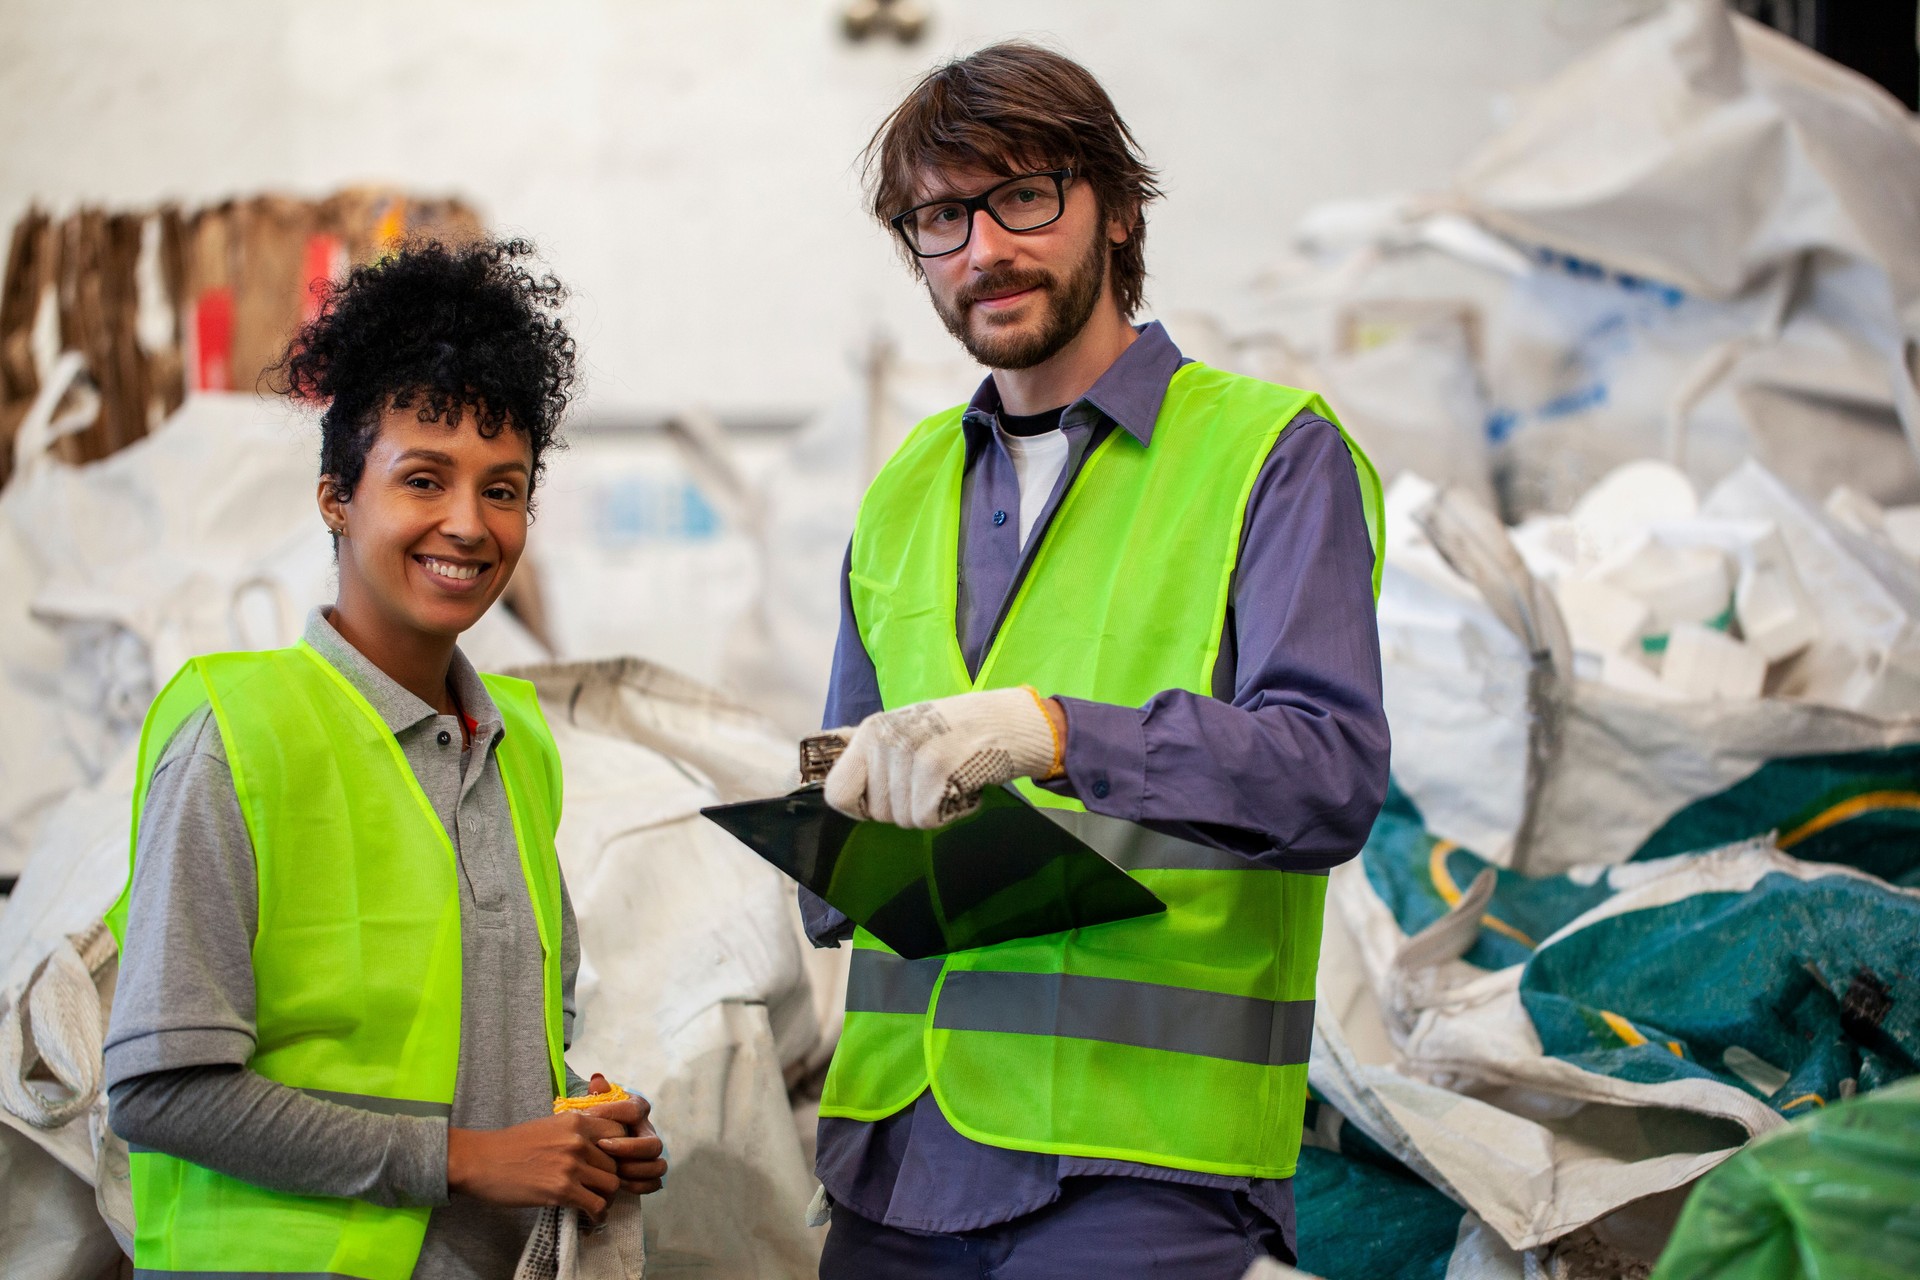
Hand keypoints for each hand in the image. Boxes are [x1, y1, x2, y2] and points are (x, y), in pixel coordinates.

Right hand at [447, 1110, 623, 1219]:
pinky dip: (597, 1214)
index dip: (619, 1150)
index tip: (611, 1162)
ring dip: (606, 1197)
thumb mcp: (548, 1125)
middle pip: (616, 1162)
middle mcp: (578, 1140)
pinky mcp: (562, 1190)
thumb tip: (597, 1148)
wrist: (480, 1161)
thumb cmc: (510, 1145)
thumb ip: (574, 1132)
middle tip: (601, 1188)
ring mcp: (571, 1165)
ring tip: (596, 1203)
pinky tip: (591, 1217)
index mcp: (576, 1121)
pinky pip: (595, 1205)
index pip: (618, 1133)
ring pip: (611, 1184)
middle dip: (611, 1177)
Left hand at [581, 1072, 668, 1194]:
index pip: (635, 1110)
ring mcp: (651, 1154)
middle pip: (653, 1143)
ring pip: (658, 1165)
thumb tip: (597, 1079)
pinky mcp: (649, 1173)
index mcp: (638, 1110)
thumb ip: (597, 1093)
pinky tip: (619, 1184)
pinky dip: (639, 1185)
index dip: (614, 1114)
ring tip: (612, 1171)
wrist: (590, 1139)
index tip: (590, 1117)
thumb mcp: (593, 1105)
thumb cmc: (592, 1121)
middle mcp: (648, 1131)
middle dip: (629, 1148)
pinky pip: (654, 1183)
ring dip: (635, 1170)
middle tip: (602, 1148)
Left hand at [824, 686, 1063, 828]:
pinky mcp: (937, 770)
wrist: (1010, 720)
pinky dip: (951, 812)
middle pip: (877, 813)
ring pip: (905, 820)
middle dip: (907, 808)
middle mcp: (885, 740)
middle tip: (933, 780)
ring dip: (932, 810)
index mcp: (871, 731)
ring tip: (950, 779)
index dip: (858, 809)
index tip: (882, 804)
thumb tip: (830, 785)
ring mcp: (910, 754)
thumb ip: (870, 755)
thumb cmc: (956, 731)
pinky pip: (928, 819)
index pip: (836, 792)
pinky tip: (964, 787)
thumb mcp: (904, 730)